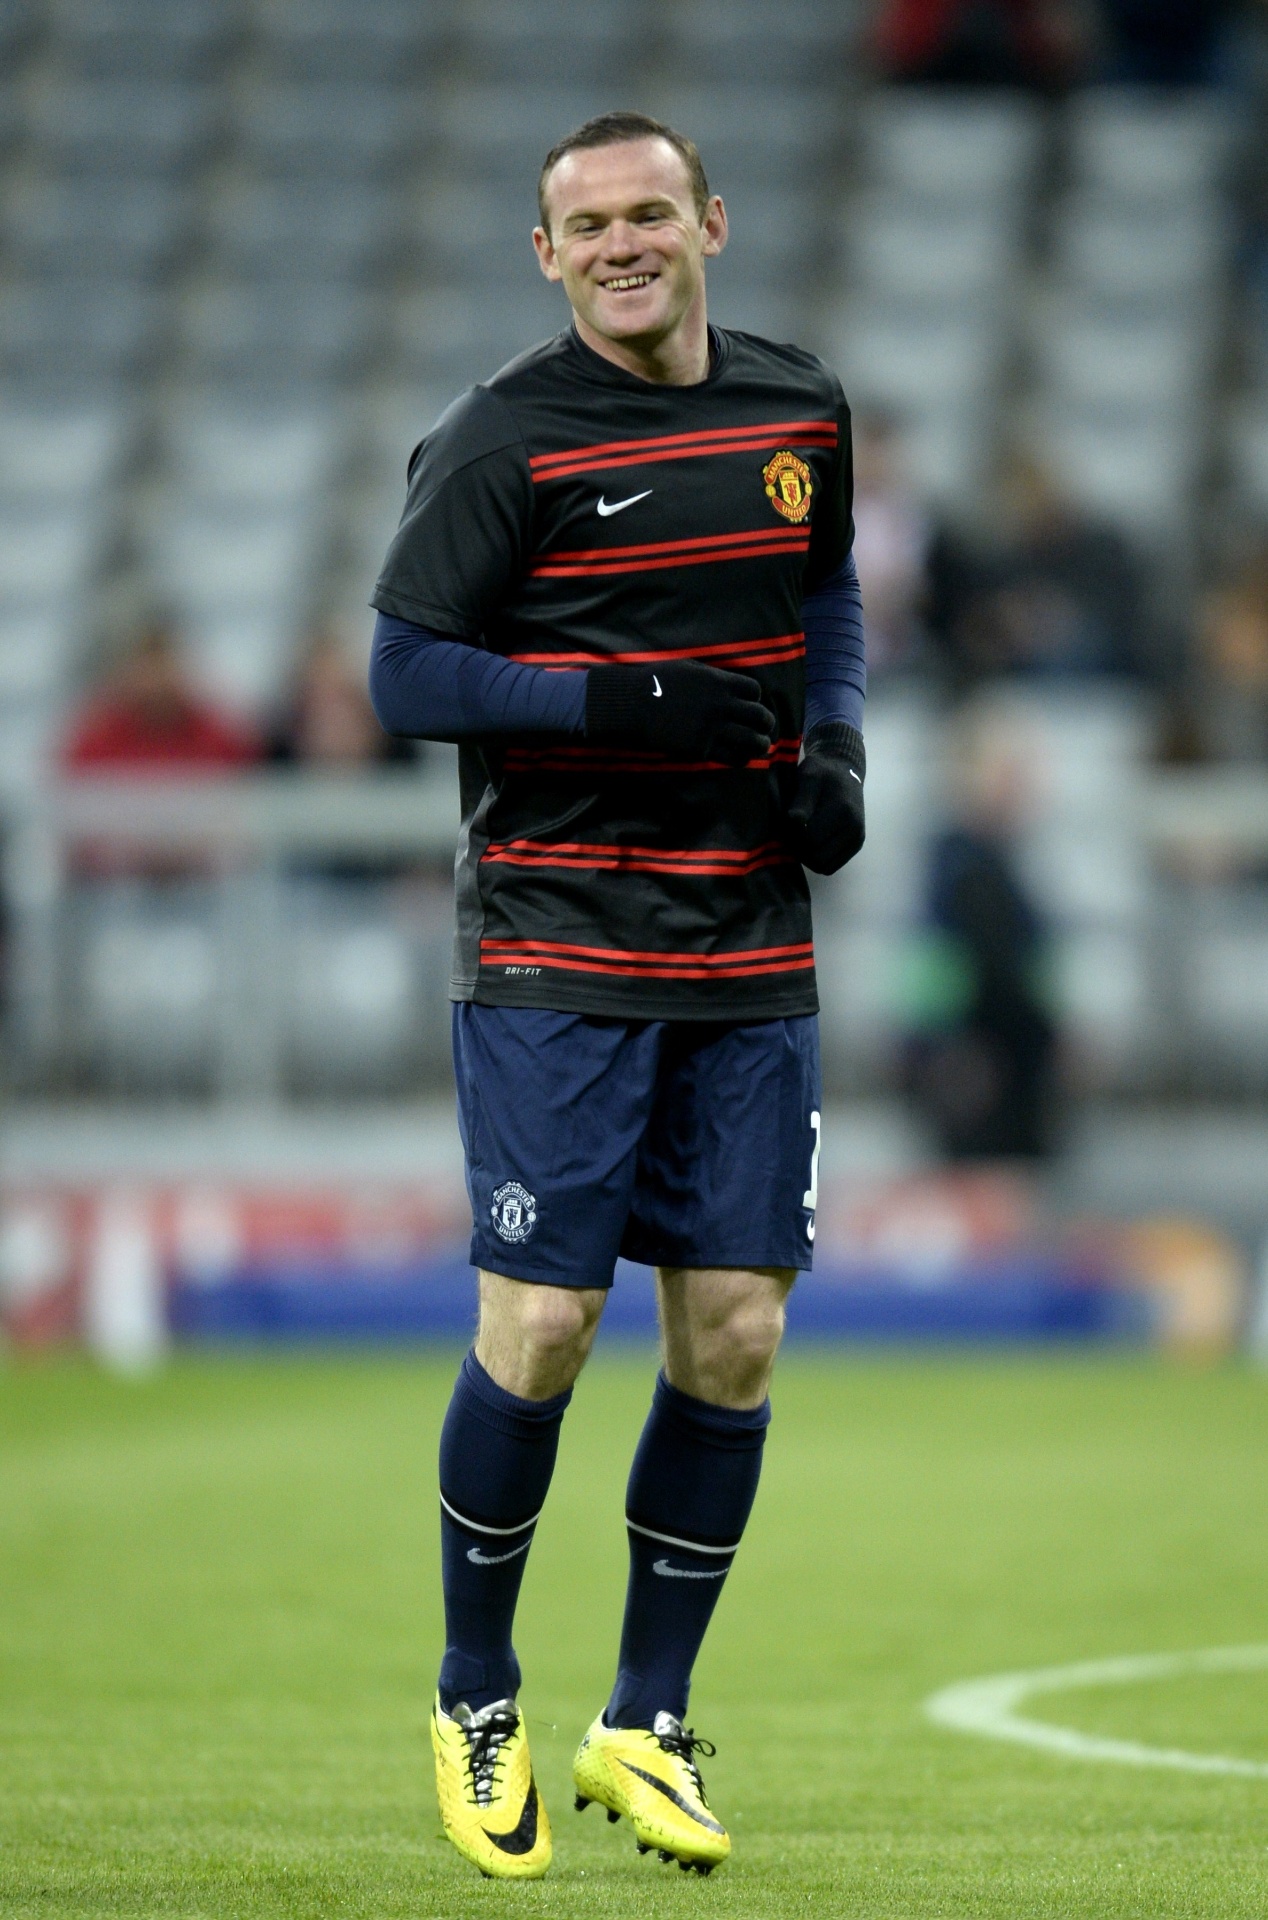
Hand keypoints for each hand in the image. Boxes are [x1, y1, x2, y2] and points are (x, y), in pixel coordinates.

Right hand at [585, 661, 774, 765]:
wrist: (632, 705)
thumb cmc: (655, 683)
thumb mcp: (688, 669)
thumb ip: (712, 677)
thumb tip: (727, 684)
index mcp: (718, 682)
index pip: (754, 691)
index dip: (756, 699)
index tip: (752, 705)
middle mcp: (720, 705)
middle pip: (758, 716)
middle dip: (766, 723)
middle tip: (766, 728)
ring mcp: (711, 728)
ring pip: (751, 740)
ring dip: (760, 744)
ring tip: (761, 746)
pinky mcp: (701, 748)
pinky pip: (730, 757)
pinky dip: (741, 758)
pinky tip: (741, 758)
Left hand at [787, 722, 864, 873]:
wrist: (844, 771)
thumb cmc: (822, 772)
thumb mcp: (809, 776)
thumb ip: (801, 800)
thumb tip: (794, 822)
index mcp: (842, 811)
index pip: (809, 840)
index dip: (791, 836)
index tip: (784, 824)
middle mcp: (853, 828)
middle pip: (816, 857)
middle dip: (797, 849)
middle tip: (787, 834)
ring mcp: (856, 839)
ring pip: (823, 866)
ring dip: (806, 858)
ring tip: (798, 839)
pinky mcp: (855, 845)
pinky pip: (831, 866)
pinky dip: (817, 860)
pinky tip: (809, 844)